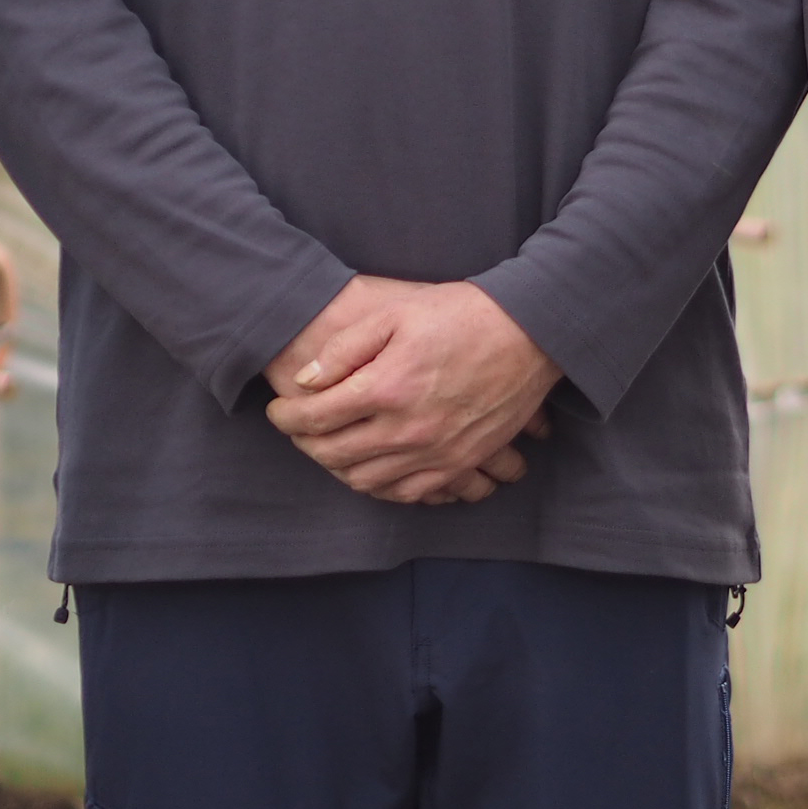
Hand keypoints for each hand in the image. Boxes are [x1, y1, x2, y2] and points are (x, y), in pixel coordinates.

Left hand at [264, 278, 563, 506]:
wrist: (530, 334)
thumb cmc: (461, 314)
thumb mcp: (395, 314)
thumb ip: (345, 350)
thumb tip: (306, 380)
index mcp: (386, 388)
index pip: (316, 417)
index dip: (286, 416)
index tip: (278, 408)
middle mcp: (407, 430)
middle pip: (334, 454)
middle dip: (304, 443)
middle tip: (295, 428)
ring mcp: (436, 453)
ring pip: (366, 481)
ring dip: (336, 469)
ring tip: (327, 448)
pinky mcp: (460, 464)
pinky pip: (409, 494)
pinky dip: (380, 488)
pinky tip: (371, 470)